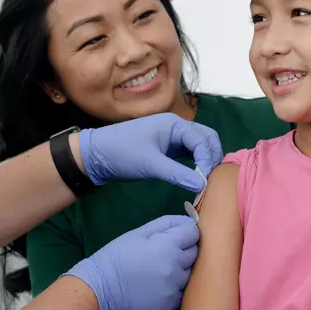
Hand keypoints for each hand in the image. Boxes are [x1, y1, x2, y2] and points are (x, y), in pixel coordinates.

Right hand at [65, 215, 199, 309]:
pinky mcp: (171, 303)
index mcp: (167, 245)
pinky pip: (183, 291)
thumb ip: (167, 223)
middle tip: (165, 252)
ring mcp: (175, 287)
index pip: (193, 234)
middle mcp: (175, 267)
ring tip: (161, 269)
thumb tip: (189, 220)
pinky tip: (160, 284)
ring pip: (191, 273)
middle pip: (195, 253)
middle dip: (184, 250)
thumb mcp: (140, 232)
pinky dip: (176, 286)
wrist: (102, 288)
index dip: (185, 233)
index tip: (175, 237)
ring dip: (181, 269)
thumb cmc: (119, 255)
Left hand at [79, 113, 222, 191]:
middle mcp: (176, 128)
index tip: (205, 179)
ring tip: (206, 179)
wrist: (98, 155)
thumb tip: (202, 185)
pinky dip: (196, 163)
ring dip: (206, 159)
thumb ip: (177, 173)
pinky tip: (196, 177)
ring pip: (199, 146)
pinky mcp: (168, 148)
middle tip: (211, 178)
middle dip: (212, 156)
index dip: (208, 158)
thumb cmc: (122, 153)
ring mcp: (172, 137)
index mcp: (174, 124)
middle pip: (206, 138)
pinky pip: (189, 153)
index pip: (203, 138)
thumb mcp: (150, 164)